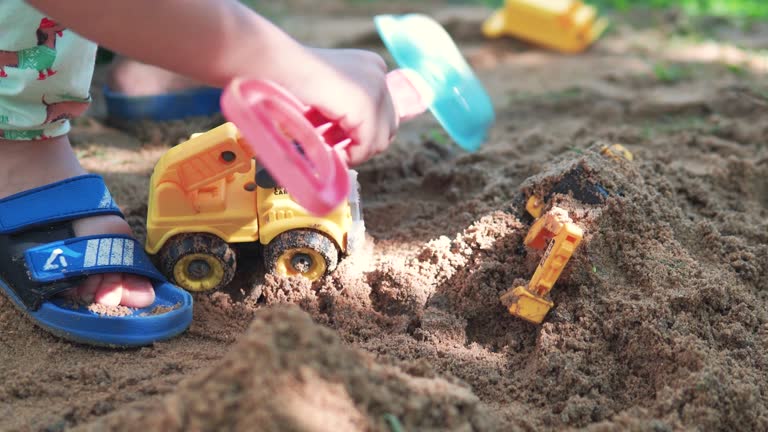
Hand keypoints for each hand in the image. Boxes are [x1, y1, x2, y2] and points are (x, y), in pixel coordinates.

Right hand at [282, 47, 397, 165]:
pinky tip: (329, 154)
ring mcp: (376, 89)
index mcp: (371, 67)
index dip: (362, 133)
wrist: (275, 66)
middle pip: (387, 126)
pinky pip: (366, 146)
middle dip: (361, 143)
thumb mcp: (327, 93)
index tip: (337, 142)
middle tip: (335, 150)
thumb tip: (353, 143)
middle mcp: (378, 74)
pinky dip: (349, 156)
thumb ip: (344, 110)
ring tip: (328, 151)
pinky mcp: (367, 106)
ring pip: (379, 140)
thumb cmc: (289, 78)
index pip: (383, 112)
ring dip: (353, 152)